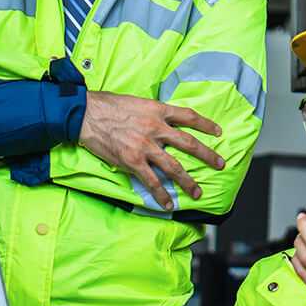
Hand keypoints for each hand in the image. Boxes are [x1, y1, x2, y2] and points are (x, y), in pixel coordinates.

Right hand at [79, 92, 226, 207]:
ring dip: (188, 181)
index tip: (217, 132)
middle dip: (207, 155)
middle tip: (220, 164)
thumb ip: (150, 112)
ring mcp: (145, 146)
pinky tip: (168, 203)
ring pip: (174, 166)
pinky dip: (161, 194)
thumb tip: (159, 120)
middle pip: (189, 143)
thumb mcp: (136, 102)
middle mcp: (156, 128)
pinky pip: (152, 181)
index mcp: (157, 111)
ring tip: (197, 192)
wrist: (85, 114)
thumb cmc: (106, 105)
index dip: (206, 124)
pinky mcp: (132, 161)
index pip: (189, 116)